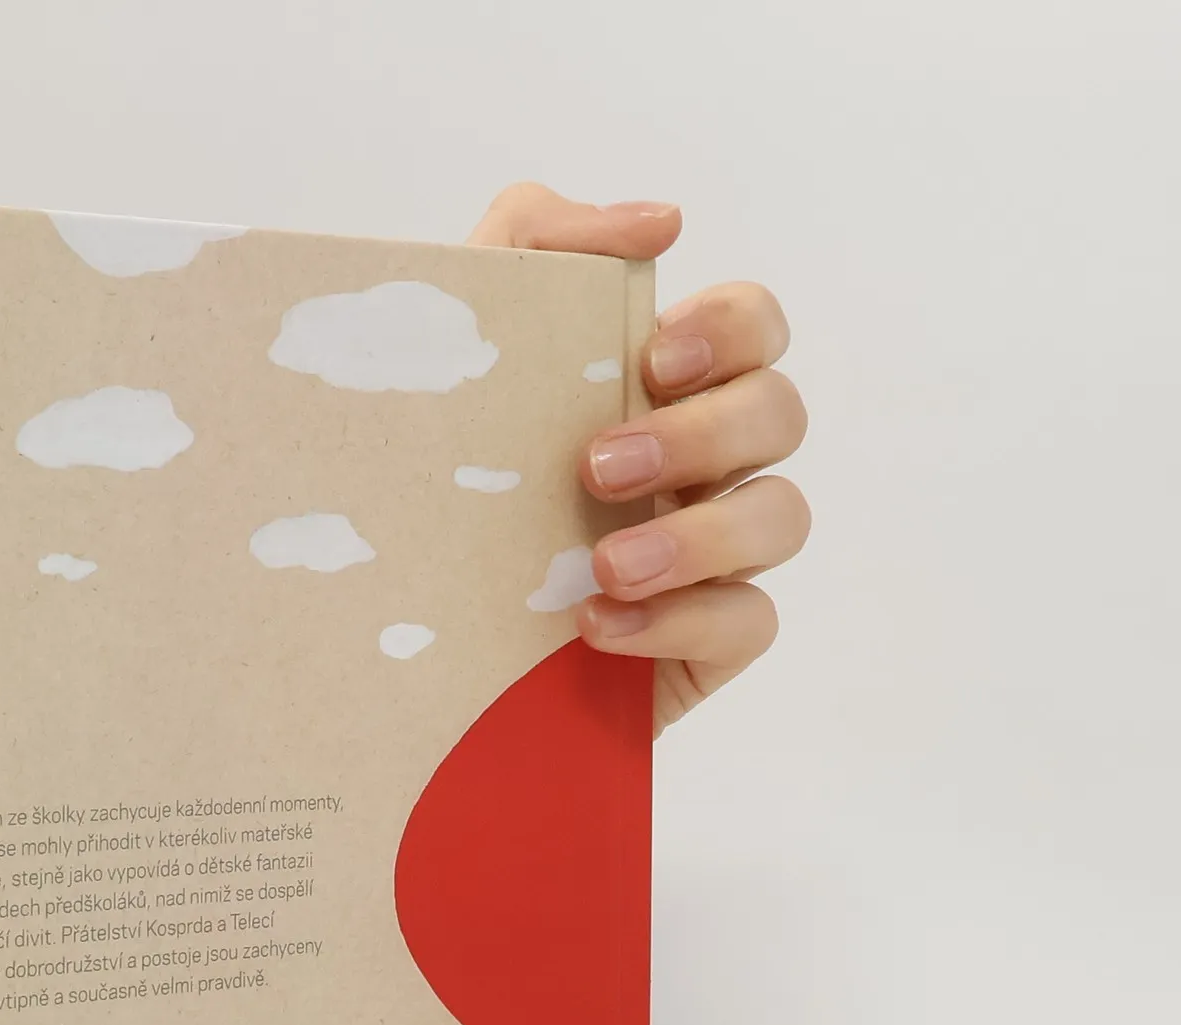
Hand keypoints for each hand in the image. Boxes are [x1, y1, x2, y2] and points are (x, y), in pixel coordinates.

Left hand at [469, 184, 809, 733]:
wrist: (398, 633)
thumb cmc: (436, 485)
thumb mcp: (453, 348)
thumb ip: (530, 243)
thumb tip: (658, 222)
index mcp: (661, 391)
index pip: (753, 325)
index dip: (729, 330)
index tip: (650, 360)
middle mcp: (705, 465)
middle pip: (779, 414)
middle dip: (701, 434)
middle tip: (596, 468)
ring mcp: (714, 556)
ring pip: (782, 517)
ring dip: (699, 535)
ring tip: (605, 564)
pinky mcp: (703, 645)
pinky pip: (747, 622)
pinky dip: (678, 622)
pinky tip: (596, 627)